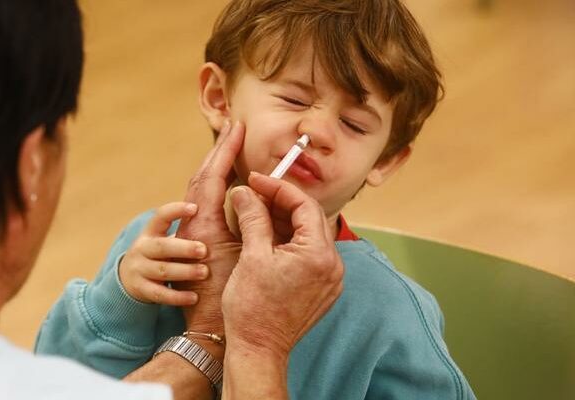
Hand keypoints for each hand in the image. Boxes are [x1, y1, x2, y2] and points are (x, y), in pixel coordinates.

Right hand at [119, 201, 208, 305]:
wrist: (129, 279)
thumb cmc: (160, 256)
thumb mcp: (166, 241)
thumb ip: (185, 232)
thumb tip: (215, 213)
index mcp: (150, 232)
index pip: (160, 216)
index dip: (176, 211)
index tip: (195, 208)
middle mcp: (142, 249)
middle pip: (162, 246)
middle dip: (184, 248)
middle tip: (204, 250)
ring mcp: (139, 269)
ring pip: (162, 270)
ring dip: (184, 271)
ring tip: (204, 272)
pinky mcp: (141, 289)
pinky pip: (160, 294)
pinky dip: (177, 297)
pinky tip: (194, 298)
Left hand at [173, 121, 244, 339]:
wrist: (207, 334)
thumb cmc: (226, 301)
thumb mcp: (244, 257)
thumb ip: (248, 221)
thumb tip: (251, 191)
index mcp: (202, 223)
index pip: (212, 177)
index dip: (225, 150)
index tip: (236, 127)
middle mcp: (192, 224)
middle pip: (203, 178)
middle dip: (219, 152)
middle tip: (232, 127)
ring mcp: (194, 233)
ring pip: (202, 191)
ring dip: (217, 167)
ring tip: (231, 146)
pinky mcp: (200, 242)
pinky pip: (208, 205)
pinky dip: (219, 187)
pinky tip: (231, 184)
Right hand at [223, 173, 343, 356]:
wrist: (258, 349)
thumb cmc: (252, 308)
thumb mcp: (251, 255)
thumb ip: (253, 217)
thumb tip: (245, 191)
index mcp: (319, 254)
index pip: (304, 205)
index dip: (278, 188)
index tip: (254, 180)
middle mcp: (333, 265)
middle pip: (310, 218)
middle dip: (281, 202)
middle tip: (253, 194)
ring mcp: (330, 279)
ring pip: (309, 235)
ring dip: (284, 221)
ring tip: (255, 213)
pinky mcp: (322, 289)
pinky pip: (309, 254)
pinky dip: (289, 240)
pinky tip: (266, 236)